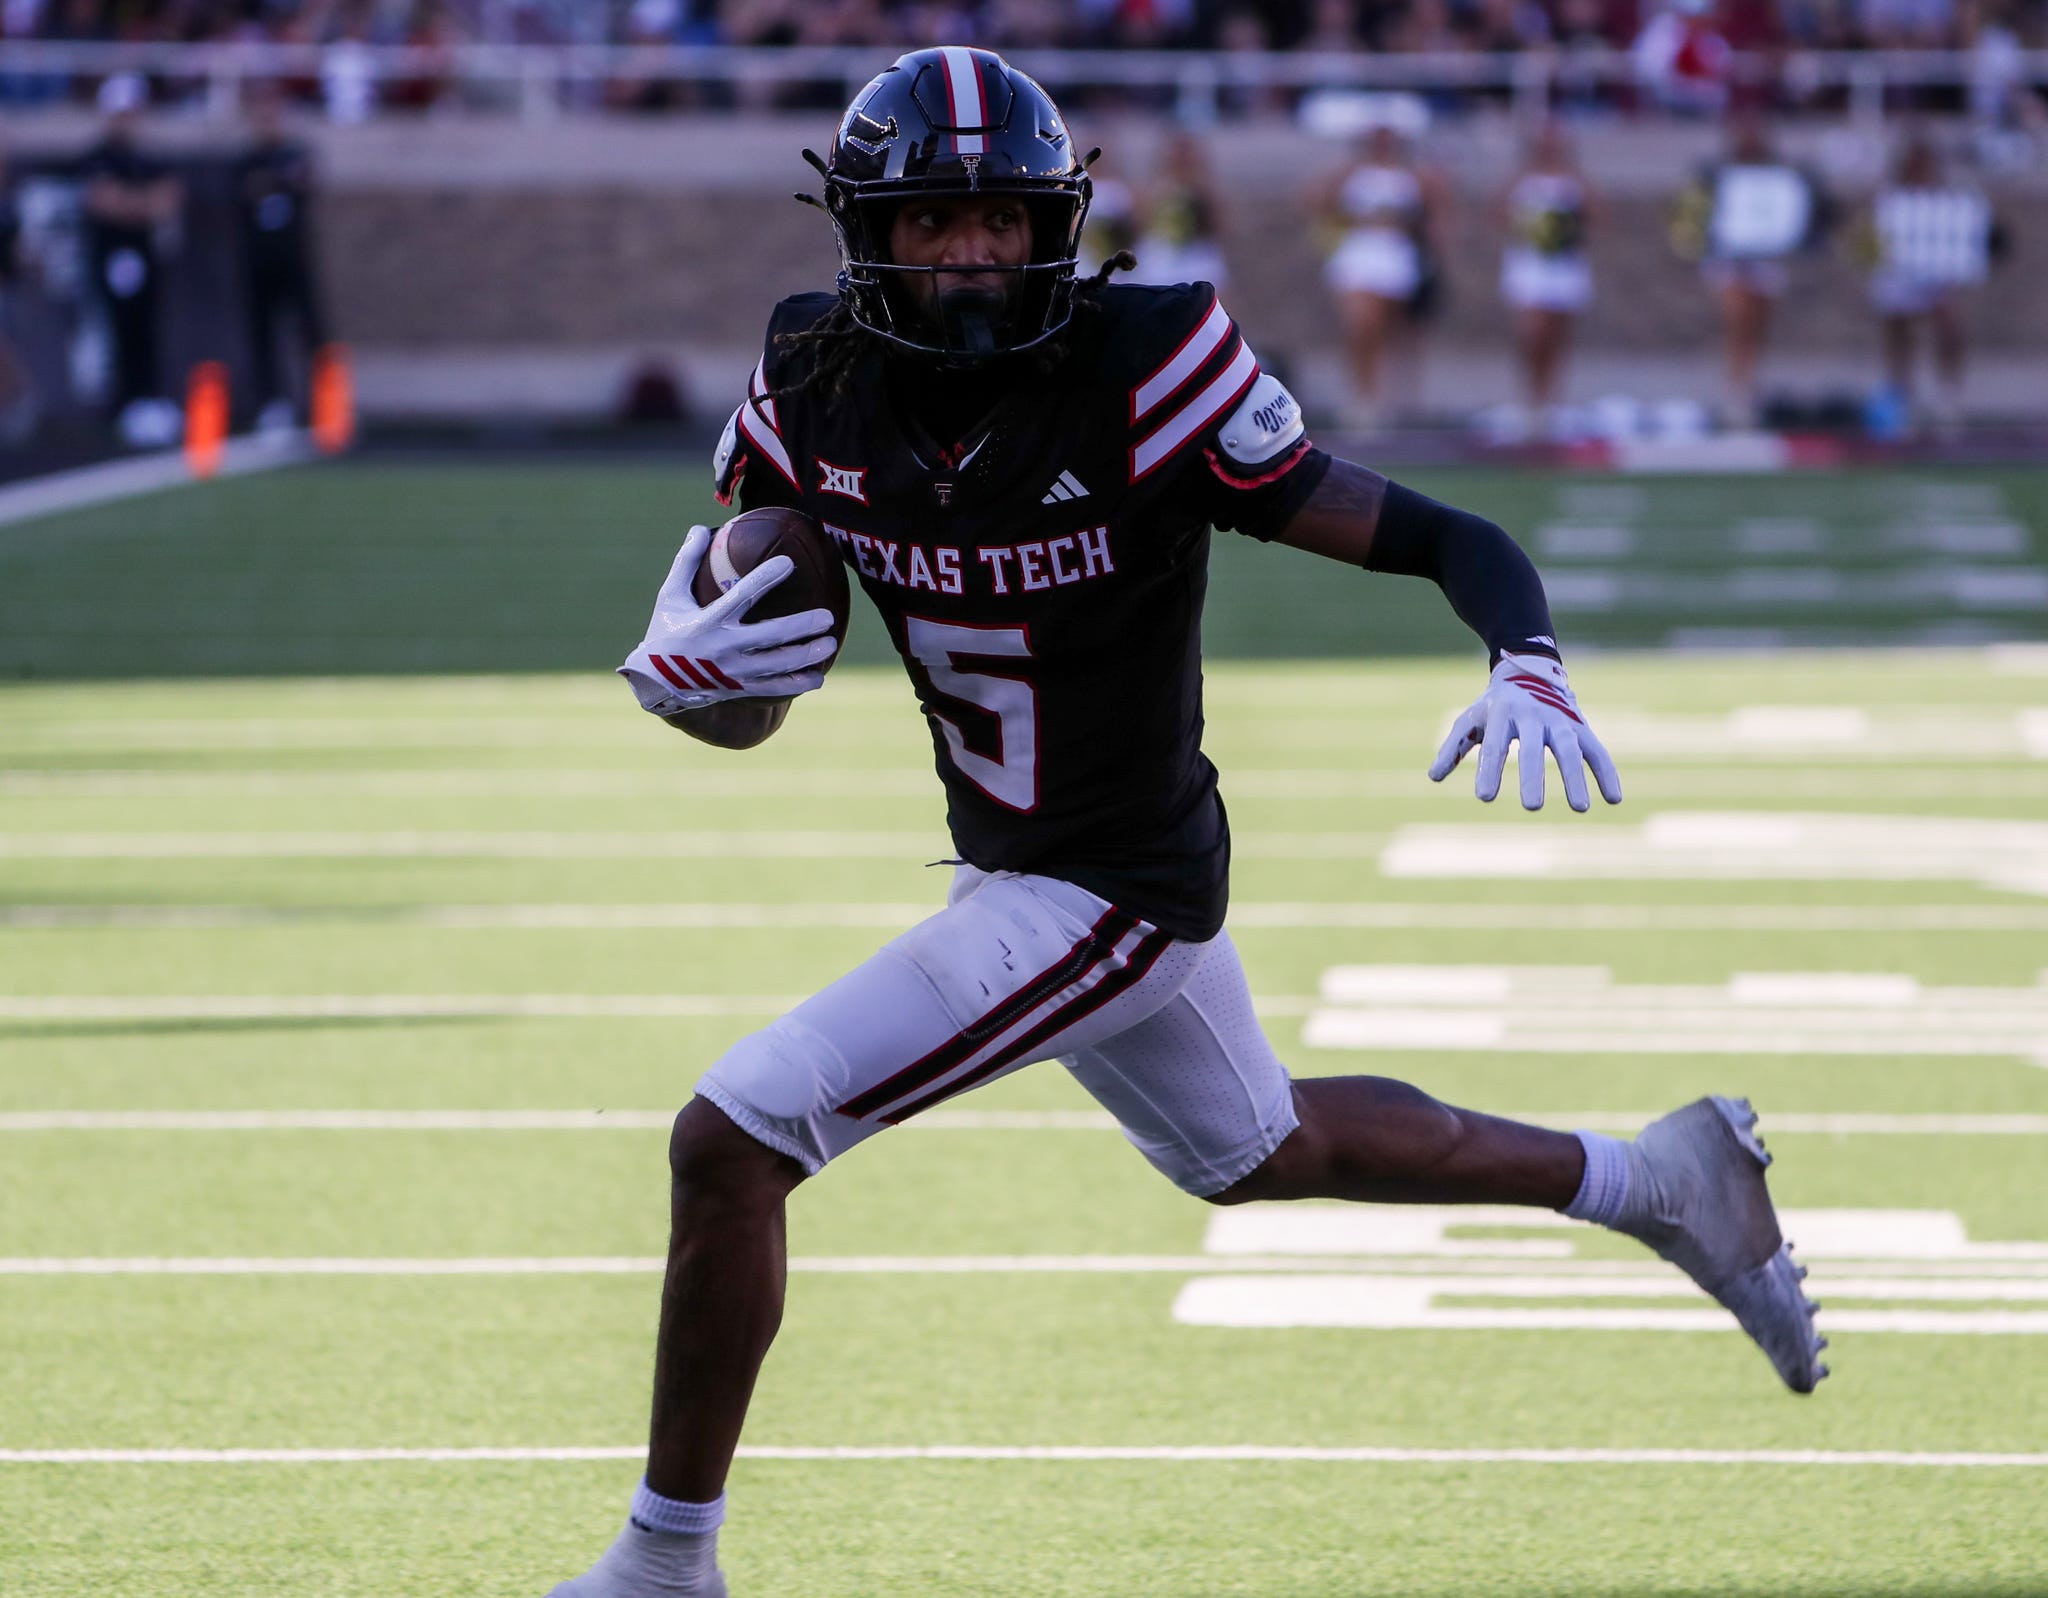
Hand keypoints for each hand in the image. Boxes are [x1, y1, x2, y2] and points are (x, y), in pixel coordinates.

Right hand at [616, 524, 838, 715]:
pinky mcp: (739, 689)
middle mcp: (724, 648)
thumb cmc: (665, 632)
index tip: (788, 562)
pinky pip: (774, 689)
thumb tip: (701, 527)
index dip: (766, 578)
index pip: (742, 596)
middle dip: (801, 626)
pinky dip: (797, 683)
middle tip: (827, 616)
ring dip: (806, 655)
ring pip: (778, 665)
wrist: (655, 683)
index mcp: (708, 622)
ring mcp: (734, 672)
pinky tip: (818, 676)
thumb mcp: (669, 596)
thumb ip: (686, 561)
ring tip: (830, 643)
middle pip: (770, 637)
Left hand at [1429, 652, 1622, 811]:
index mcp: (1501, 714)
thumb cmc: (1494, 705)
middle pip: (1533, 748)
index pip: (1494, 746)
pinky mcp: (1581, 727)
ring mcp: (1560, 720)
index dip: (1489, 770)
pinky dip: (1606, 772)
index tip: (1484, 797)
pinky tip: (1613, 799)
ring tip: (1579, 808)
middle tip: (1531, 807)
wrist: (1529, 670)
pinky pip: (1597, 750)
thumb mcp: (1469, 720)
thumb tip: (1434, 777)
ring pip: (1569, 749)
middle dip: (1533, 776)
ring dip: (1575, 778)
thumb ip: (1453, 748)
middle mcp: (1533, 716)